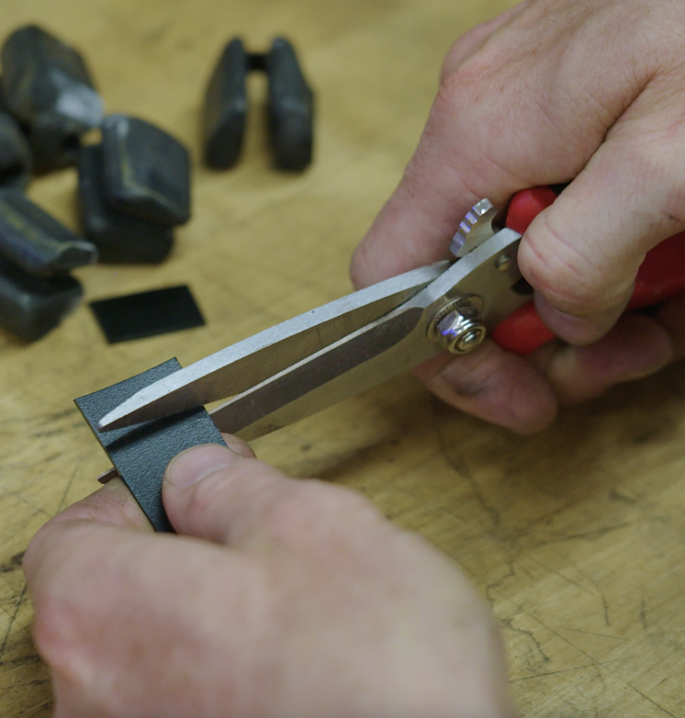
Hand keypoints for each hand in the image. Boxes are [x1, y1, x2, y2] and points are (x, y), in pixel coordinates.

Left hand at [23, 440, 514, 717]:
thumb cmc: (372, 678)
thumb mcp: (309, 526)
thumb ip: (227, 486)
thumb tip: (192, 474)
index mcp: (97, 609)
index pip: (71, 534)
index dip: (135, 501)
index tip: (190, 492)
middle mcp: (91, 694)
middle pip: (110, 598)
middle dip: (180, 561)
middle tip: (255, 547)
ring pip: (153, 658)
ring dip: (208, 627)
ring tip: (290, 621)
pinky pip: (184, 708)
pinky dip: (224, 686)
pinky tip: (292, 679)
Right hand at [350, 0, 684, 432]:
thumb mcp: (672, 162)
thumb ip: (587, 255)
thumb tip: (557, 313)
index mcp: (479, 129)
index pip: (394, 275)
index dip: (444, 355)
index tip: (513, 394)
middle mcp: (481, 110)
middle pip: (458, 267)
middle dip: (537, 332)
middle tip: (614, 356)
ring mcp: (516, 98)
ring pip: (510, 237)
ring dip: (579, 292)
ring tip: (657, 308)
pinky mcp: (559, 94)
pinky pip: (552, 195)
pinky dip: (599, 240)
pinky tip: (658, 251)